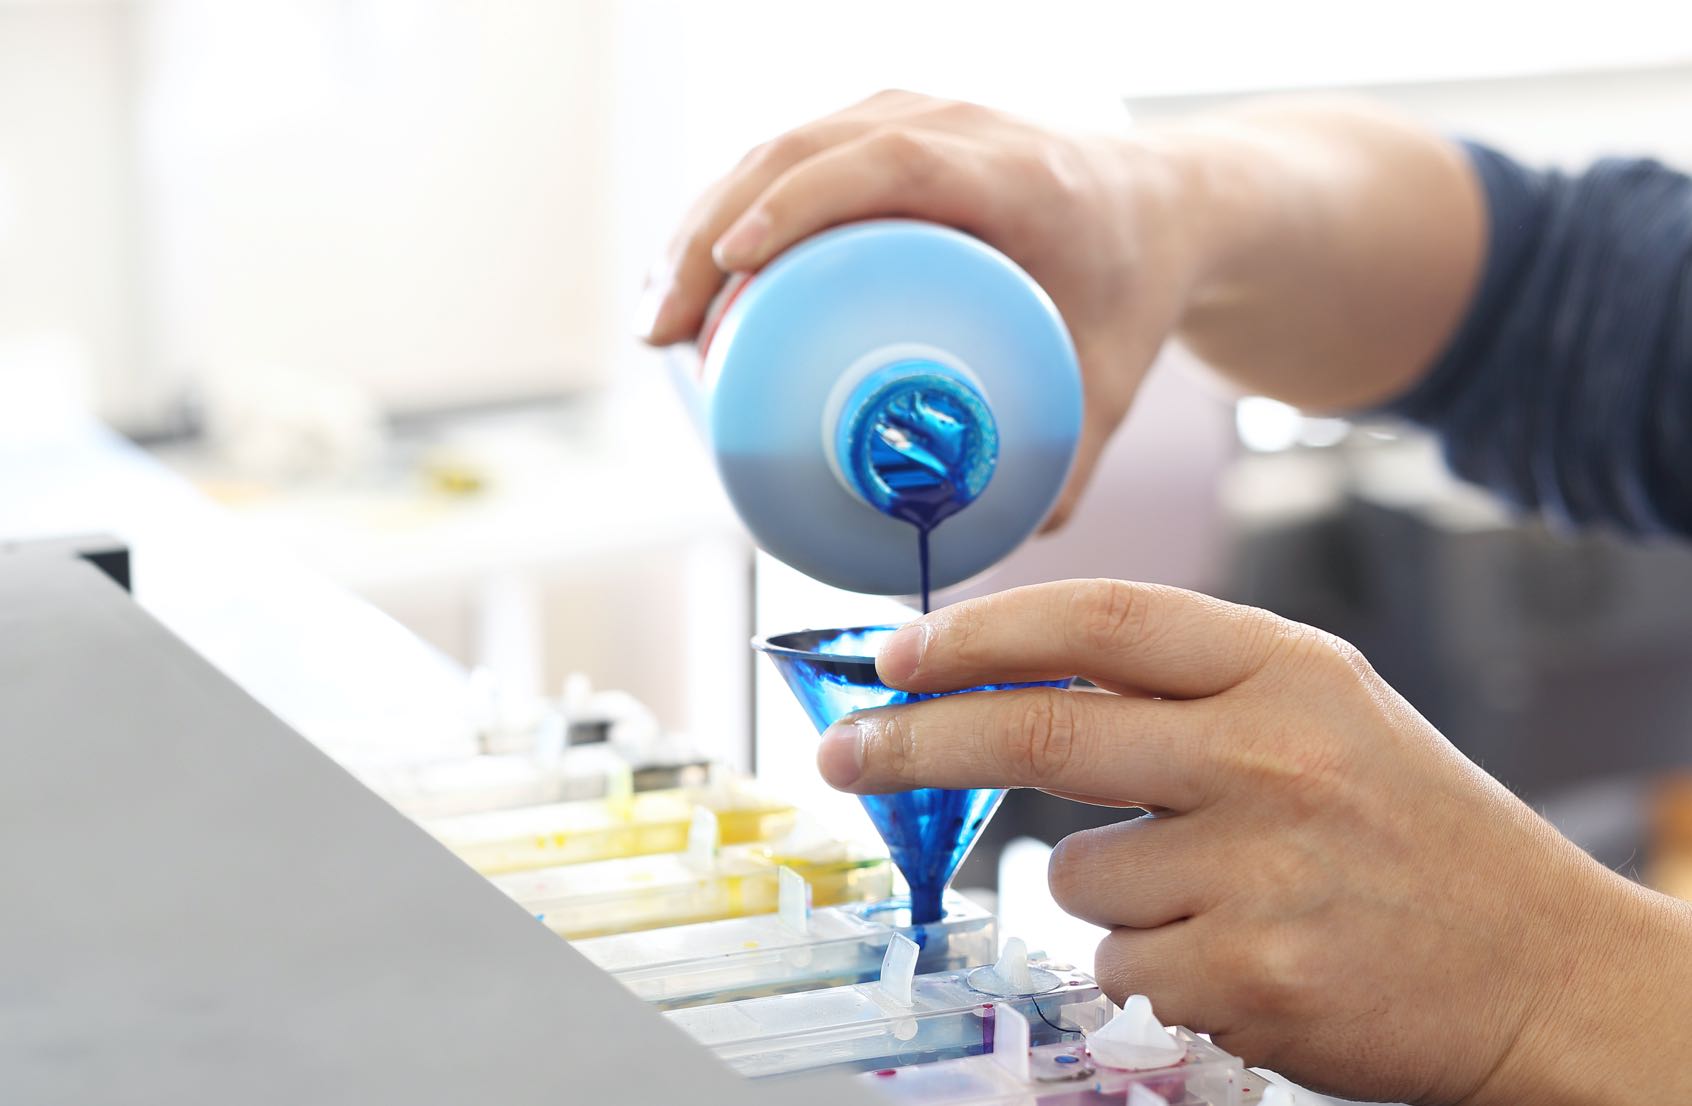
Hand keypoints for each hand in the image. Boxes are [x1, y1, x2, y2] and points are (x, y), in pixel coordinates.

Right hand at [636, 90, 1196, 527]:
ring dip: (702, 224)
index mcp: (1017, 175)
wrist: (1159, 209)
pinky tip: (692, 280)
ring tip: (661, 322)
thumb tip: (986, 546)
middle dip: (711, 234)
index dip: (800, 204)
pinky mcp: (882, 132)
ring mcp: (913, 119)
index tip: (732, 266)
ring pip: (781, 148)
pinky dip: (730, 213)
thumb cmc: (1132, 289)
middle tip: (666, 335)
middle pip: (805, 151)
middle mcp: (956, 127)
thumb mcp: (1109, 383)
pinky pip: (791, 159)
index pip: (890, 164)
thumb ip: (1062, 466)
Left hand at [815, 579, 1691, 1104]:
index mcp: (1284, 666)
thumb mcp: (1318, 712)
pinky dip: (1153, 966)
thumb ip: (1179, 690)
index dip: (975, 632)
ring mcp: (1259, 866)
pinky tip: (1246, 956)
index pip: (1093, 622)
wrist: (1545, 968)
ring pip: (1073, 877)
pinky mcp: (1249, 973)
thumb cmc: (1412, 832)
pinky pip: (1118, 963)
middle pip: (1036, 738)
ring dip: (1109, 893)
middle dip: (914, 743)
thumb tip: (1006, 689)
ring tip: (1224, 896)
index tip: (894, 653)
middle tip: (845, 751)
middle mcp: (1268, 752)